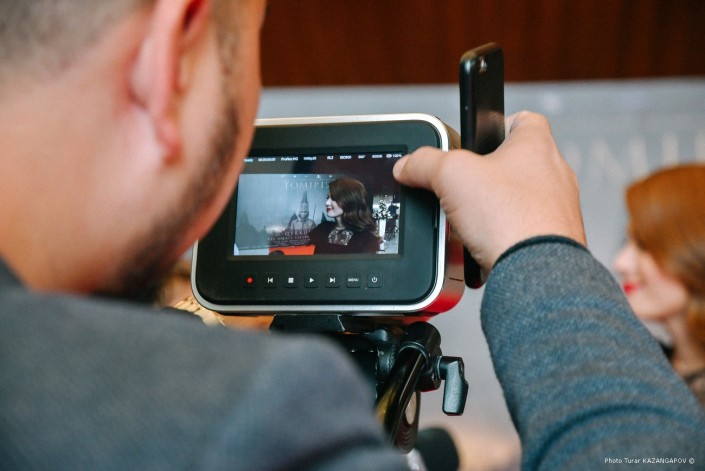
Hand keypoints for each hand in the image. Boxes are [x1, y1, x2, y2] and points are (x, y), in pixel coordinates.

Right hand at [393, 111, 585, 271]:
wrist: (535, 271)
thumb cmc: (512, 218)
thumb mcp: (451, 175)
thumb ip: (425, 163)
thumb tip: (408, 165)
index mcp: (537, 145)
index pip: (522, 119)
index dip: (497, 124)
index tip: (479, 138)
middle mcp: (555, 174)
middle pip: (515, 164)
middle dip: (486, 176)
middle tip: (463, 186)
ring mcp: (557, 209)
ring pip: (517, 201)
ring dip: (494, 209)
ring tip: (470, 221)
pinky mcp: (554, 240)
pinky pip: (522, 231)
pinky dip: (503, 236)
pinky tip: (485, 245)